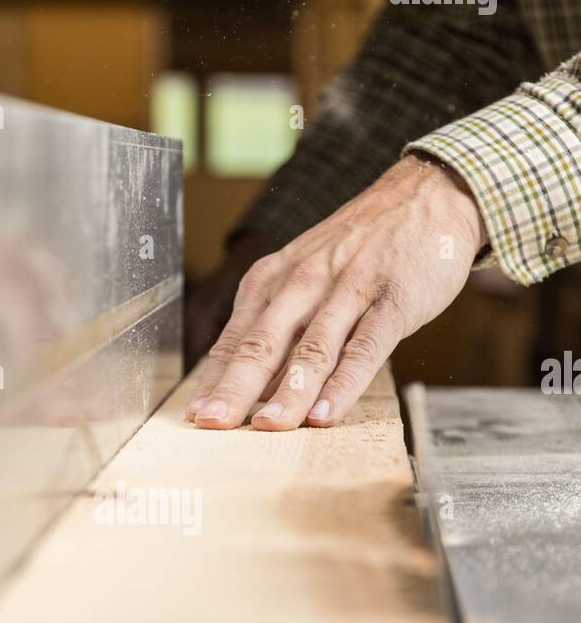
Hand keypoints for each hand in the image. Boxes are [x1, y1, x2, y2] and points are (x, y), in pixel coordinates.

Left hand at [187, 155, 486, 429]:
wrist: (427, 195)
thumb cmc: (360, 247)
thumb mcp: (305, 274)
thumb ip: (278, 325)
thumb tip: (245, 384)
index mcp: (274, 280)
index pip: (237, 338)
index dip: (215, 380)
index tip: (195, 416)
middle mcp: (304, 282)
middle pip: (264, 343)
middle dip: (236, 387)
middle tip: (213, 424)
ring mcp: (349, 290)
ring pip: (313, 347)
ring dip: (289, 391)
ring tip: (268, 427)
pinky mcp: (393, 301)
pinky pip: (365, 346)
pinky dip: (344, 382)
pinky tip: (327, 412)